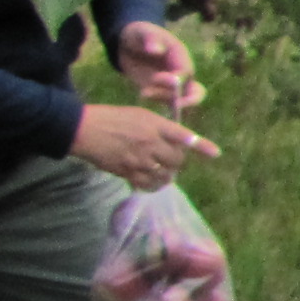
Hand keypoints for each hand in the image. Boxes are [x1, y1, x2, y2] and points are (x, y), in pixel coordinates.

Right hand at [71, 102, 216, 191]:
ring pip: (165, 174)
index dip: (201, 145)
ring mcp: (140, 159)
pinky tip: (151, 182)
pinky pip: (149, 185)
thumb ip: (158, 127)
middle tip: (169, 160)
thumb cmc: (111, 118)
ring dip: (167, 175)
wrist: (83, 129)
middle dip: (176, 161)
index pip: (183, 136)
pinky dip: (153, 186)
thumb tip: (174, 140)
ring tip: (161, 172)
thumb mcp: (139, 115)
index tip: (215, 154)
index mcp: (154, 125)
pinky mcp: (128, 172)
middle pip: (176, 160)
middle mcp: (150, 143)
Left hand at [116, 20, 203, 112]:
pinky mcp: (162, 92)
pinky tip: (142, 95)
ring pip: (183, 101)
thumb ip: (150, 39)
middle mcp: (181, 73)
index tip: (154, 78)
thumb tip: (156, 50)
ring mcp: (173, 84)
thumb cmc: (139, 35)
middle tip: (174, 105)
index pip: (187, 73)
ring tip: (143, 93)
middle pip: (196, 92)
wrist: (129, 43)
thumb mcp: (143, 32)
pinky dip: (160, 105)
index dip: (175, 80)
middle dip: (189, 101)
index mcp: (181, 57)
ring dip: (166, 102)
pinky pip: (168, 103)